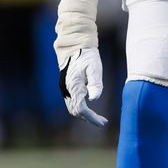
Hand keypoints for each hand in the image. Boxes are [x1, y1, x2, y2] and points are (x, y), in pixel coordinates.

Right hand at [54, 0, 106, 127]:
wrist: (74, 45)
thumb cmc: (87, 55)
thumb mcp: (94, 67)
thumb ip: (95, 83)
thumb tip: (94, 99)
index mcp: (74, 86)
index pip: (81, 109)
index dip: (92, 118)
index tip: (103, 122)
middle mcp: (66, 89)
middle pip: (76, 112)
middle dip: (89, 118)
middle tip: (103, 121)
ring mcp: (65, 88)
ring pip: (73, 108)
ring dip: (85, 114)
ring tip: (98, 117)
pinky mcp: (66, 86)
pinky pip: (72, 102)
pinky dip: (81, 108)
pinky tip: (90, 107)